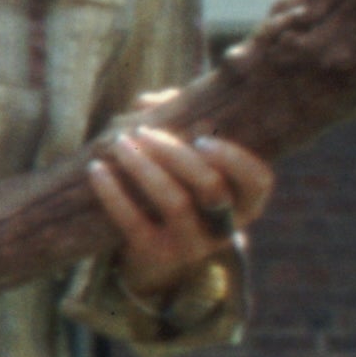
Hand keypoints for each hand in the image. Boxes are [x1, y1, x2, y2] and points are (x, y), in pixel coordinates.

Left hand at [86, 122, 271, 300]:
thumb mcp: (190, 160)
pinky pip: (134, 222)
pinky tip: (97, 169)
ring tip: (119, 143)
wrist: (156, 253)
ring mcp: (192, 244)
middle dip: (174, 152)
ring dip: (144, 167)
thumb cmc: (178, 187)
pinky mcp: (156, 254)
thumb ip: (180, 122)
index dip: (234, 158)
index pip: (258, 181)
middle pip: (210, 186)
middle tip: (143, 132)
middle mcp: (225, 226)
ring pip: (175, 202)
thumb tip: (149, 102)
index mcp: (245, 202)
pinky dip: (113, 192)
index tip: (201, 137)